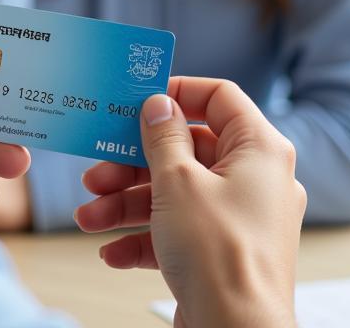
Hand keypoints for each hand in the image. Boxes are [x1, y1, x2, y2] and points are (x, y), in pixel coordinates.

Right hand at [74, 77, 304, 327]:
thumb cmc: (220, 256)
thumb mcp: (178, 182)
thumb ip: (162, 136)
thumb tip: (158, 105)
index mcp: (260, 150)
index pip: (219, 97)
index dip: (178, 93)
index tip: (138, 101)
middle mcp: (257, 180)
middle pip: (187, 150)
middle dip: (133, 165)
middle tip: (97, 173)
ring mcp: (241, 219)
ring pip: (177, 193)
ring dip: (128, 204)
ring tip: (89, 217)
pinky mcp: (226, 252)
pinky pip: (181, 231)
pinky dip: (146, 237)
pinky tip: (112, 251)